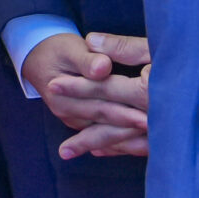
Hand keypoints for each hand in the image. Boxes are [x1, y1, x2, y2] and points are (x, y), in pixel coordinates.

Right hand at [25, 31, 152, 157]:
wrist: (38, 60)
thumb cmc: (58, 50)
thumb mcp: (69, 49)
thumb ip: (87, 60)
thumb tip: (102, 68)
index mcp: (63, 96)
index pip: (99, 106)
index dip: (124, 111)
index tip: (148, 115)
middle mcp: (68, 113)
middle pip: (105, 123)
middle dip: (132, 128)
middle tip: (159, 131)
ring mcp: (75, 121)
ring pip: (105, 134)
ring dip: (129, 139)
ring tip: (156, 144)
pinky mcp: (83, 123)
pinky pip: (104, 137)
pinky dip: (123, 143)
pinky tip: (144, 148)